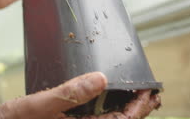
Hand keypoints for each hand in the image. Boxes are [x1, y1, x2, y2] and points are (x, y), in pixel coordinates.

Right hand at [0, 72, 160, 118]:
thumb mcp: (39, 106)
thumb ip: (70, 93)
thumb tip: (101, 78)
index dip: (138, 108)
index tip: (150, 90)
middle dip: (137, 110)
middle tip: (151, 92)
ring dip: (124, 110)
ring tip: (136, 93)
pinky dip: (106, 109)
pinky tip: (105, 96)